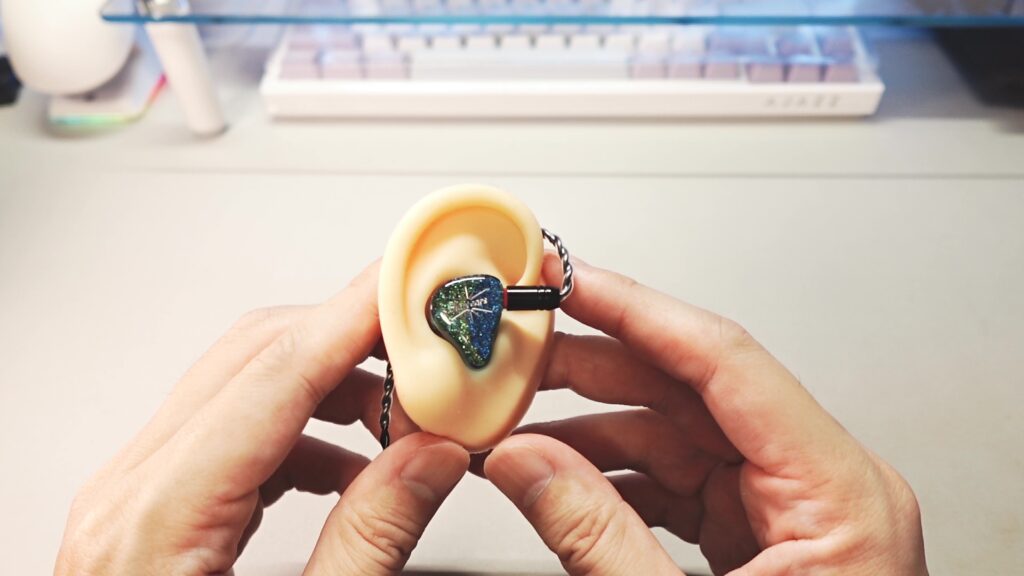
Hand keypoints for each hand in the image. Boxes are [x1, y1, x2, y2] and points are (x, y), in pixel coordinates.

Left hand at [55, 263, 468, 575]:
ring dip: (334, 381)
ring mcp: (137, 493)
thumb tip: (432, 458)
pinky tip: (355, 462)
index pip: (275, 373)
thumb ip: (369, 543)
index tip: (414, 281)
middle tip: (433, 339)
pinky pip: (238, 431)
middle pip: (257, 357)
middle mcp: (133, 490)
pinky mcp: (156, 506)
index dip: (356, 315)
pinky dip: (306, 427)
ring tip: (409, 411)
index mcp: (158, 521)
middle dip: (355, 335)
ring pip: (247, 383)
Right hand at [484, 259, 927, 574]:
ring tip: (517, 416)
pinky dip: (614, 469)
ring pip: (677, 429)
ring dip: (593, 420)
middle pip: (692, 387)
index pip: (724, 360)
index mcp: (839, 493)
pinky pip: (678, 476)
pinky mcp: (761, 533)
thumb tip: (521, 462)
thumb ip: (596, 536)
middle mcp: (820, 485)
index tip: (571, 282)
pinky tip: (556, 468)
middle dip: (597, 363)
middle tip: (521, 347)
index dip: (636, 310)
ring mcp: (790, 508)